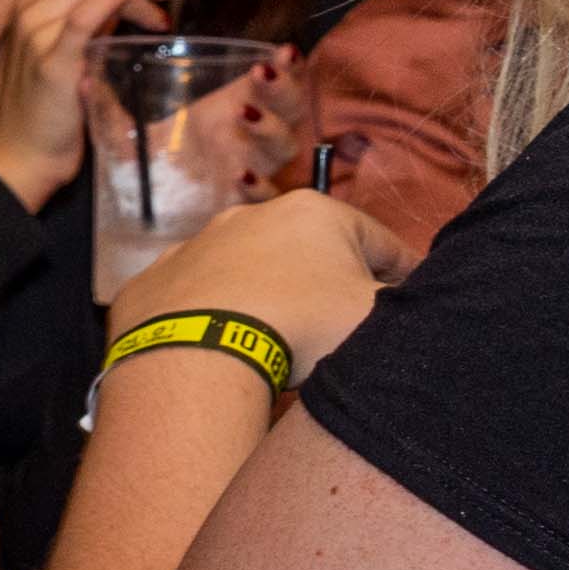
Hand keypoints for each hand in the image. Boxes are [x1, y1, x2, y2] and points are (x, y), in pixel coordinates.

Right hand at [0, 0, 171, 207]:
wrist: (21, 157)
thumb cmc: (47, 108)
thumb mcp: (71, 48)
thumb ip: (94, 17)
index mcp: (30, 4)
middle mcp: (30, 10)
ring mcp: (39, 34)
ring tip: (160, 14)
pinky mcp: (53, 61)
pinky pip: (86, 14)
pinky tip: (142, 2)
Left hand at [108, 186, 401, 377]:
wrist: (195, 356)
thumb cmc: (302, 328)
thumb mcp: (377, 318)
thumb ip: (404, 306)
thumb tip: (409, 306)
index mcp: (314, 213)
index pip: (382, 244)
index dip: (406, 276)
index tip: (415, 302)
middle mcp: (249, 217)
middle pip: (312, 255)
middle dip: (332, 284)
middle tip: (346, 328)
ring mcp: (193, 248)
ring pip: (250, 275)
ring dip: (269, 299)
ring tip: (279, 342)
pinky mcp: (152, 283)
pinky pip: (196, 303)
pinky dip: (214, 321)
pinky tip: (221, 349)